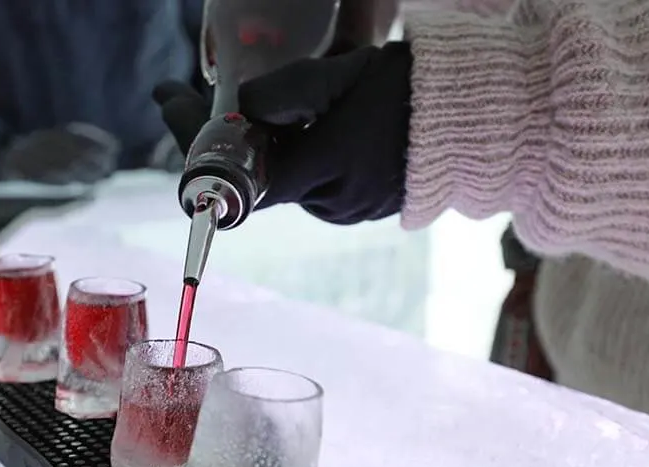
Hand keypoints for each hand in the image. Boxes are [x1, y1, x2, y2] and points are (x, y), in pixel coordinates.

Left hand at [154, 42, 411, 224]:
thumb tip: (244, 108)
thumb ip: (291, 89)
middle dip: (233, 139)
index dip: (197, 147)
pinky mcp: (362, 208)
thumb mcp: (349, 74)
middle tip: (212, 95)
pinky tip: (314, 128)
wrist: (480, 121)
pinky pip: (314, 184)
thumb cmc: (417, 91)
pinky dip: (300, 158)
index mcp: (325, 169)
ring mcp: (348, 209)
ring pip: (286, 180)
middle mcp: (331, 201)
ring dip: (271, 148)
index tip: (169, 102)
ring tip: (288, 107)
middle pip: (260, 177)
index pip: (241, 179)